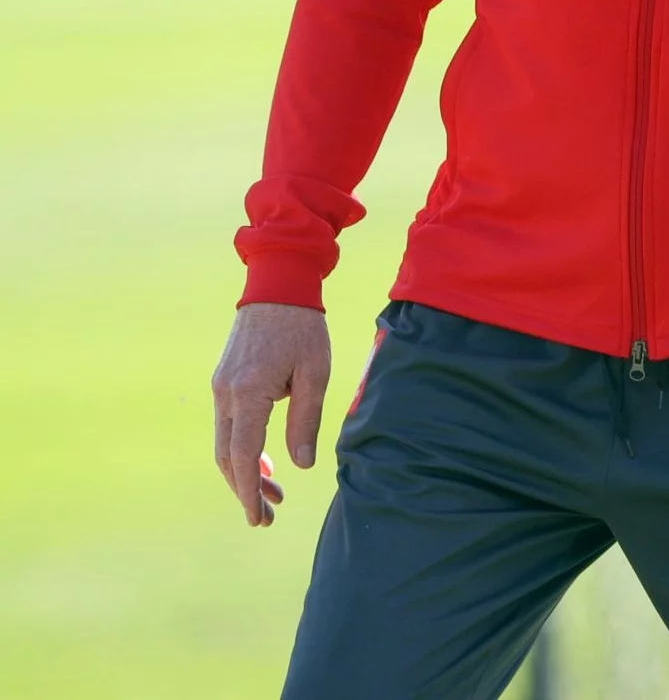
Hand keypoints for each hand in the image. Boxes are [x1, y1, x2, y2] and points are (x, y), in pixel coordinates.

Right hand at [211, 303, 331, 526]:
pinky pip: (229, 425)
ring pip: (225, 444)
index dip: (249, 492)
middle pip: (227, 457)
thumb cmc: (303, 327)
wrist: (278, 285)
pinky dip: (243, 448)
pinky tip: (264, 461)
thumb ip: (304, 421)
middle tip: (269, 517)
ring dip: (245, 471)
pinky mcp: (224, 381)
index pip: (241, 457)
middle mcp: (225, 394)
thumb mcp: (315, 374)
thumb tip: (300, 467)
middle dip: (246, 490)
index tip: (260, 518)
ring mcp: (220, 388)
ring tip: (273, 494)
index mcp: (247, 394)